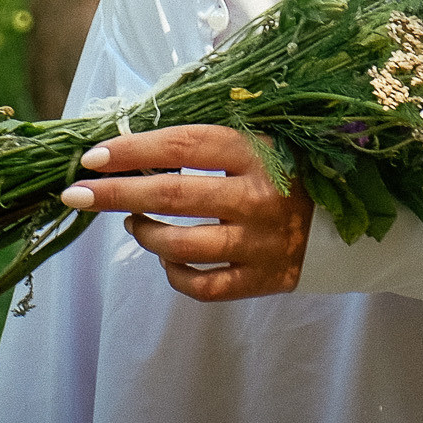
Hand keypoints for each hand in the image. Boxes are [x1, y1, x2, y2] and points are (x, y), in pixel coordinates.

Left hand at [59, 123, 311, 301]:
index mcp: (255, 151)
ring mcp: (260, 244)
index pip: (181, 147)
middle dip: (116, 193)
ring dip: (144, 233)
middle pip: (173, 196)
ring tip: (131, 222)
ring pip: (182, 246)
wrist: (345, 222)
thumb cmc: (285, 170)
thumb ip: (200, 139)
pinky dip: (174, 273)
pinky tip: (167, 257)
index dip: (132, 150)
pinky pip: (204, 286)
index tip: (92, 157)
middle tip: (77, 193)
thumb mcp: (254, 138)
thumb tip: (127, 136)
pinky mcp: (263, 280)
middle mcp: (258, 198)